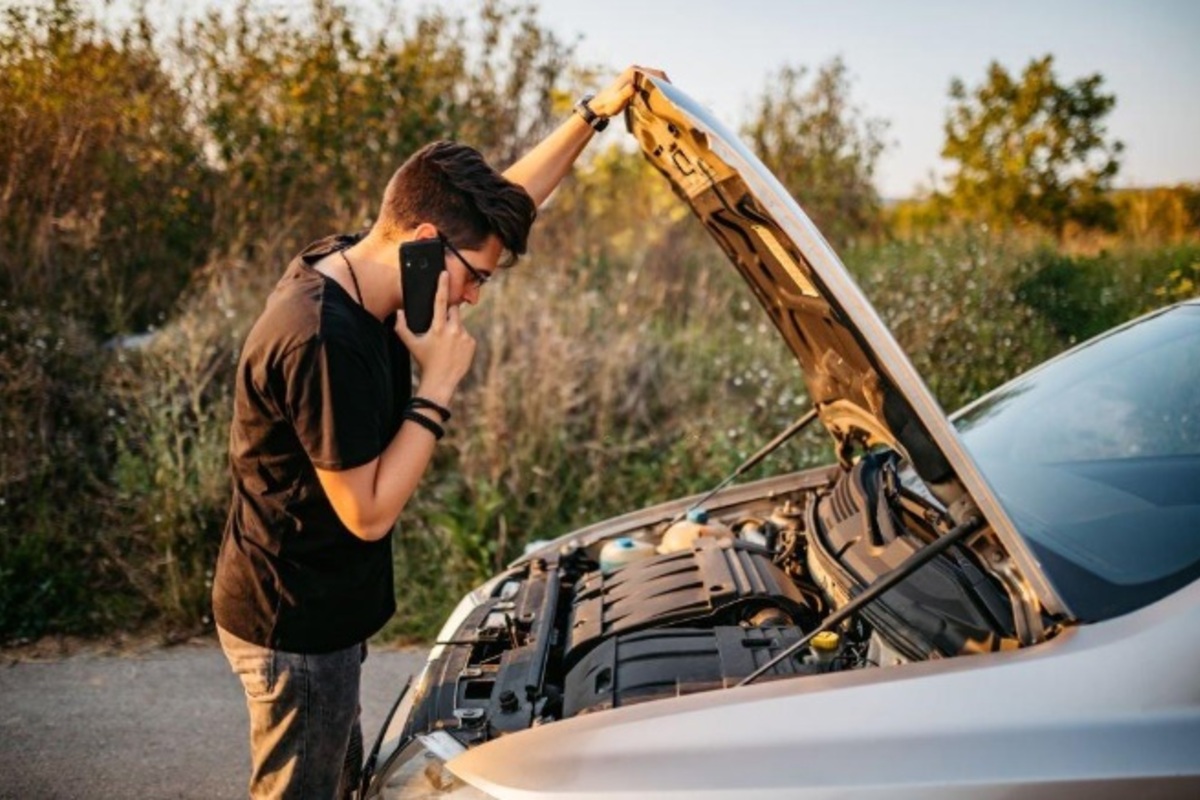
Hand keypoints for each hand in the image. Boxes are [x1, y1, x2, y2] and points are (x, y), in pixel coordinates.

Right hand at [394, 272, 475, 403]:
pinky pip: (466, 334)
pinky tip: (454, 350)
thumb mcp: (411, 344)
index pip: (440, 301)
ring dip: (454, 328)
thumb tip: (399, 313)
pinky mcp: (472, 343)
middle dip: (448, 314)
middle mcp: (453, 329)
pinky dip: (461, 339)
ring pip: (459, 323)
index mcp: (437, 327)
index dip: (442, 285)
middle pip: (453, 310)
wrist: (441, 381)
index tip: (445, 273)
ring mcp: (464, 336)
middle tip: (441, 328)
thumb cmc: (425, 362)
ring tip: (447, 344)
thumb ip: (402, 327)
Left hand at [589, 65, 669, 117]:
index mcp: (633, 72)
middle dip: (666, 84)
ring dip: (662, 87)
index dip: (665, 82)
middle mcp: (635, 70)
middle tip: (674, 97)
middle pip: (657, 74)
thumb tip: (633, 87)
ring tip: (670, 98)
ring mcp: (636, 76)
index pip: (655, 73)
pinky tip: (660, 98)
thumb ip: (625, 94)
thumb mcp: (617, 101)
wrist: (599, 106)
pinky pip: (650, 83)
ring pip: (655, 79)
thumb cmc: (608, 105)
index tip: (672, 92)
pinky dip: (657, 89)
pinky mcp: (636, 82)